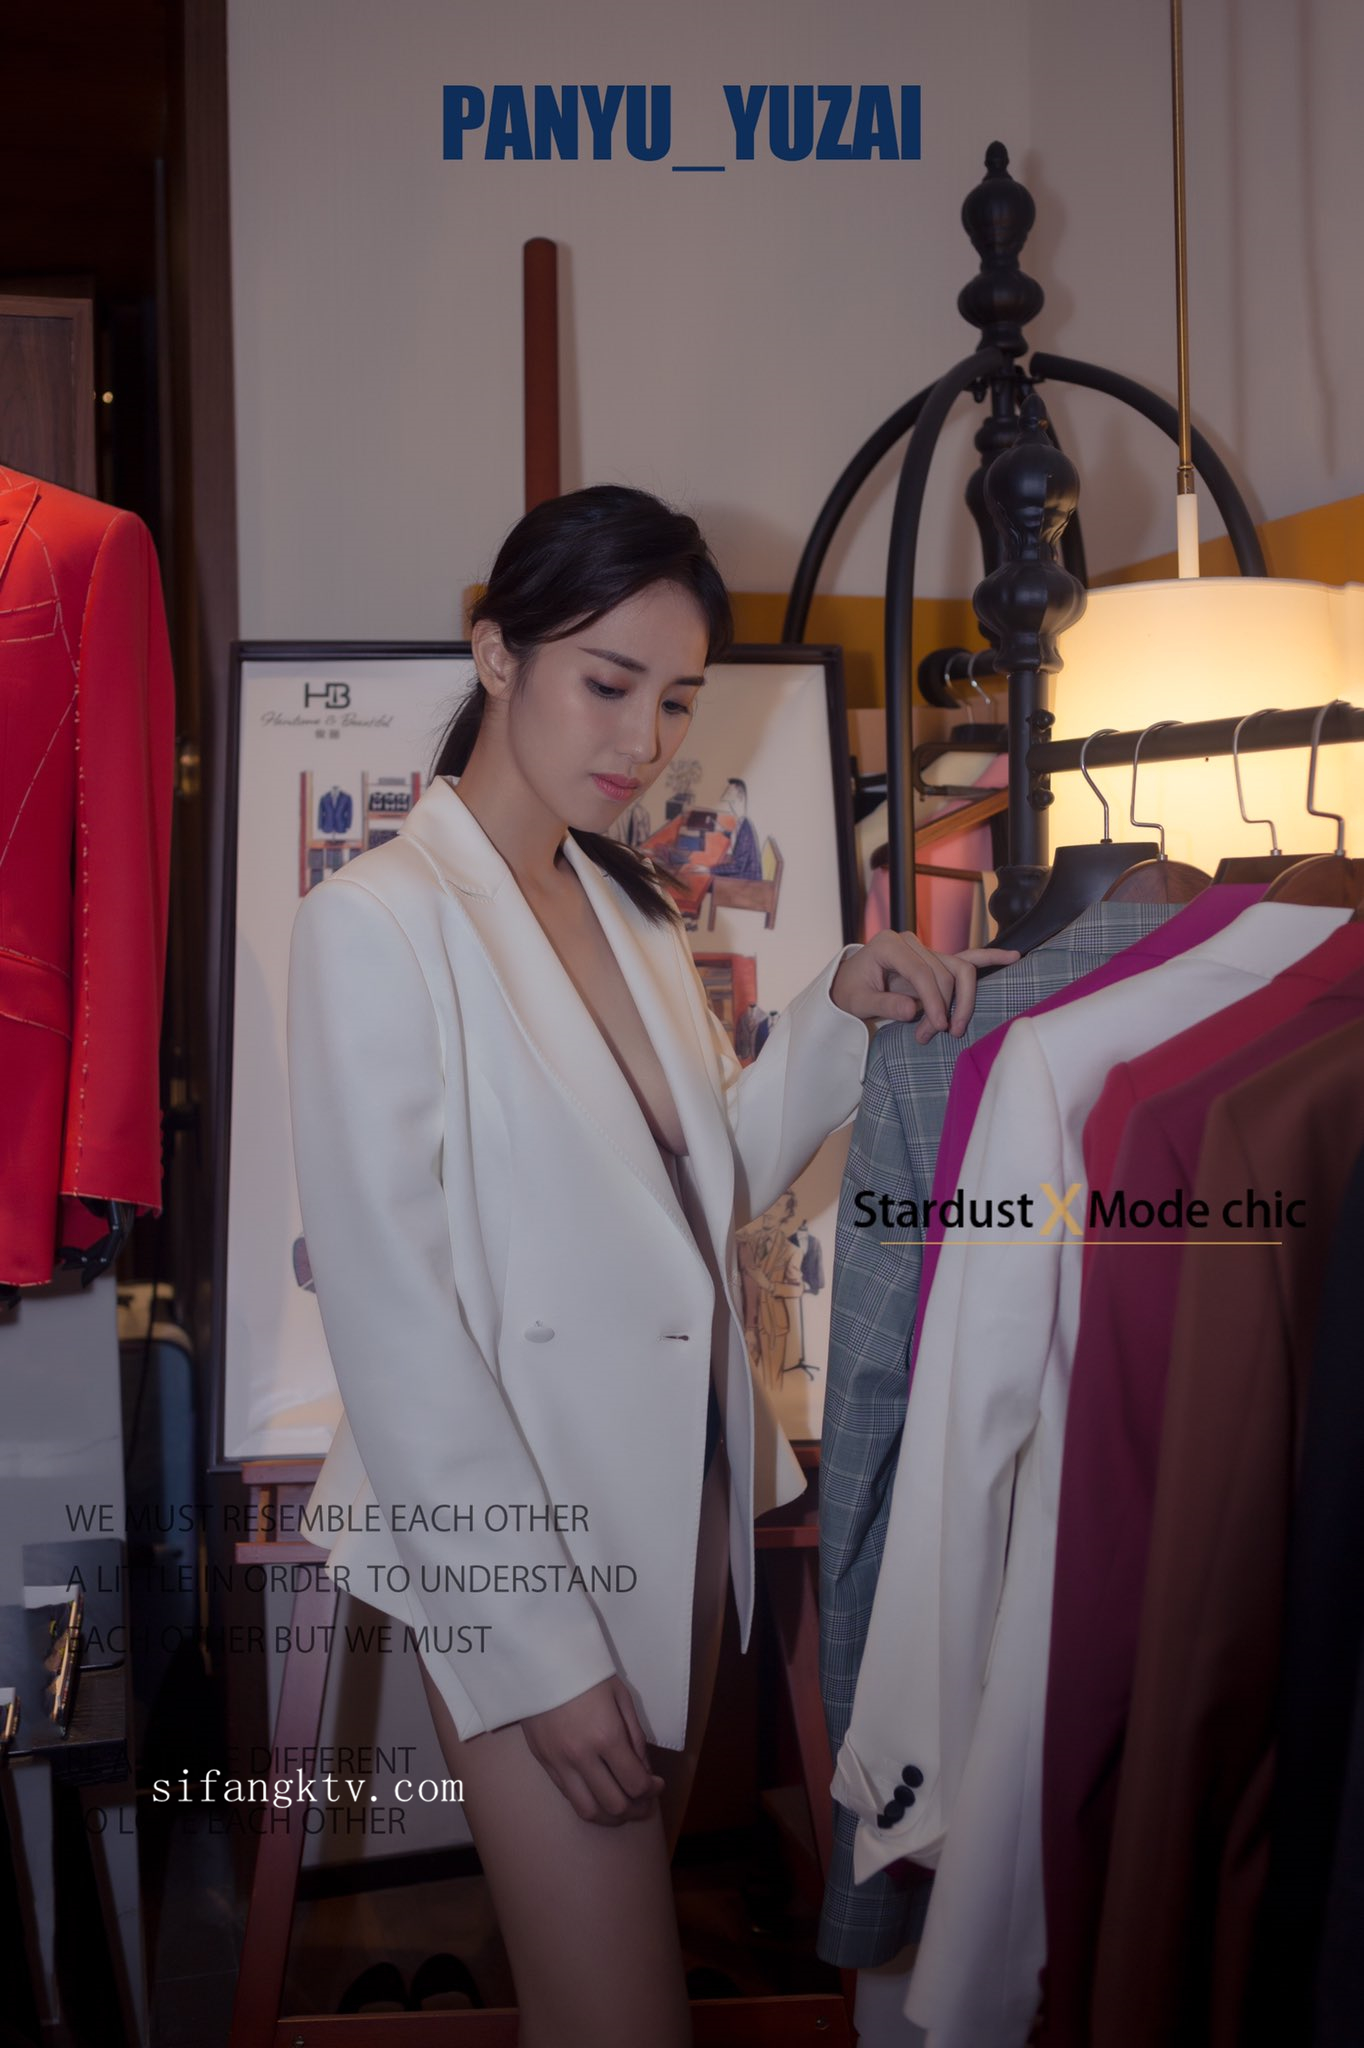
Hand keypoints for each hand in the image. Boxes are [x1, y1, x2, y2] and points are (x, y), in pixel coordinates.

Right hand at [520, 1675, 665, 1825]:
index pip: (635, 1784)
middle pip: (614, 1805)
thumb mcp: (621, 1697)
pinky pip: (568, 1797)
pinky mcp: (543, 1764)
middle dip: (636, 1809)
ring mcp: (559, 1763)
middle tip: (644, 1801)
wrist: (540, 1660)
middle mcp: (582, 1756)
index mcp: (606, 1736)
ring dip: (610, 1816)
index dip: (651, 1791)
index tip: (657, 1784)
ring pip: (588, 1811)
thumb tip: (644, 1771)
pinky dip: (588, 1802)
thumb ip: (635, 1737)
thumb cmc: (586, 1672)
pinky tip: (598, 1793)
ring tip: (622, 1807)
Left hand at [829, 932, 1020, 1044]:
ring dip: (961, 1001)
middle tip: (930, 1036)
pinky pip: (968, 957)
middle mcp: (910, 941)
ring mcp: (925, 948)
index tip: (938, 1028)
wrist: (848, 985)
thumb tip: (912, 1010)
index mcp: (888, 945)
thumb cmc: (850, 992)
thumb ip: (884, 1004)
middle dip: (944, 1008)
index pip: (922, 971)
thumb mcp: (858, 1002)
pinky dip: (990, 958)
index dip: (934, 1001)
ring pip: (961, 969)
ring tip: (952, 1029)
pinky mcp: (936, 959)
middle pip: (945, 972)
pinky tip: (1014, 957)